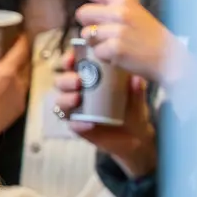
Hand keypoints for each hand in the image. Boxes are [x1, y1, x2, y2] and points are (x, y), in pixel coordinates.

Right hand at [0, 35, 31, 142]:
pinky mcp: (17, 113)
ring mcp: (19, 100)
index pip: (19, 52)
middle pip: (25, 67)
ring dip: (18, 76)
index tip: (22, 35)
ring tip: (8, 73)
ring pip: (23, 82)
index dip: (22, 42)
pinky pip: (19, 95)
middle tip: (15, 53)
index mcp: (6, 73)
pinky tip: (3, 91)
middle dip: (21, 60)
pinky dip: (14, 90)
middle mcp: (18, 86)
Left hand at [55, 0, 181, 86]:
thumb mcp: (135, 15)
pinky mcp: (116, 47)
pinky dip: (104, 57)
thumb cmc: (151, 39)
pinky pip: (96, 52)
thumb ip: (112, 11)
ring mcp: (118, 29)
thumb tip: (84, 13)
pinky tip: (120, 57)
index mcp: (125, 1)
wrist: (172, 60)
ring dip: (97, 43)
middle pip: (82, 14)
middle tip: (106, 35)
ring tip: (118, 46)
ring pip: (87, 35)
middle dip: (88, 25)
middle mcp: (120, 12)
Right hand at [55, 53, 157, 178]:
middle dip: (66, 80)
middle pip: (60, 82)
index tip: (73, 59)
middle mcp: (78, 93)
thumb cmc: (133, 111)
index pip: (73, 66)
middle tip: (78, 82)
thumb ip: (136, 90)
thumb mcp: (137, 98)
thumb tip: (135, 78)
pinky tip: (88, 124)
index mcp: (89, 79)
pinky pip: (72, 124)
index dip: (68, 60)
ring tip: (77, 100)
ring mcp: (76, 110)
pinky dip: (77, 124)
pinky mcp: (79, 127)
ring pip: (60, 102)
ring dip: (65, 99)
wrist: (137, 137)